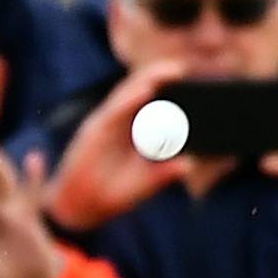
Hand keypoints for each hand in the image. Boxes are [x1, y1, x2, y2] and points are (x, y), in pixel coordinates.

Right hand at [43, 59, 192, 230]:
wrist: (84, 209)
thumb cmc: (113, 193)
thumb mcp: (148, 183)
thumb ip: (166, 172)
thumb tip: (189, 164)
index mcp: (134, 132)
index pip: (153, 103)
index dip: (170, 89)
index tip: (193, 79)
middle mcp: (120, 123)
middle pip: (142, 91)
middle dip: (163, 77)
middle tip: (185, 68)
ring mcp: (107, 124)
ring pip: (129, 93)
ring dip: (150, 79)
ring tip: (173, 70)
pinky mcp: (94, 130)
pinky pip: (114, 110)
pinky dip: (130, 99)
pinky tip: (146, 90)